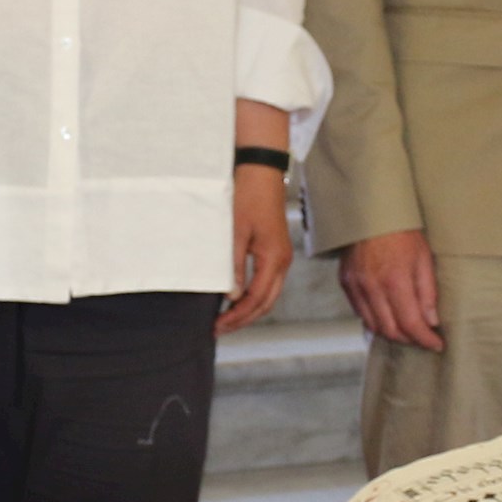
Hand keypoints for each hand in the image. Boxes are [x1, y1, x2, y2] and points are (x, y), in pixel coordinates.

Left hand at [217, 163, 295, 332]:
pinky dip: (254, 296)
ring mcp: (282, 257)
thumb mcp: (234, 233)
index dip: (238, 316)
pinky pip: (268, 282)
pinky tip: (237, 298)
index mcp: (274, 258)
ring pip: (269, 295)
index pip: (257, 299)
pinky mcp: (277, 251)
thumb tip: (231, 295)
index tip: (219, 325)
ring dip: (249, 309)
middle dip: (244, 319)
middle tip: (220, 329)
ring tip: (227, 319)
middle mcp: (282, 261)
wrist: (261, 172)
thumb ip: (233, 266)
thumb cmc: (247, 197)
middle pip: (267, 303)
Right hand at [338, 228, 445, 351]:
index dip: (425, 340)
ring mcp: (356, 286)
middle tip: (423, 338)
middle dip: (410, 340)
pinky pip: (360, 313)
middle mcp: (372, 288)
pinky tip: (388, 316)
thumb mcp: (424, 257)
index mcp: (395, 280)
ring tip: (407, 330)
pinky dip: (375, 320)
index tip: (436, 344)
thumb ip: (428, 292)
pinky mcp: (346, 283)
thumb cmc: (400, 230)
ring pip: (374, 326)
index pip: (411, 324)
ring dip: (392, 333)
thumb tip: (431, 321)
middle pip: (391, 331)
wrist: (370, 210)